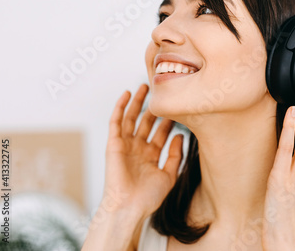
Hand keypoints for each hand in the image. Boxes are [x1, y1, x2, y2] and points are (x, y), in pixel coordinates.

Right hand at [100, 83, 183, 220]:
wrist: (129, 207)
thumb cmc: (148, 197)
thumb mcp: (169, 174)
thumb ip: (176, 154)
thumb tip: (180, 135)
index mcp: (151, 156)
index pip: (161, 133)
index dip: (169, 120)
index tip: (179, 107)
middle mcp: (138, 148)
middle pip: (147, 122)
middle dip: (154, 107)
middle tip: (162, 91)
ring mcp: (126, 145)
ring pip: (132, 118)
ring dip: (138, 102)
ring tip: (146, 86)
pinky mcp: (114, 144)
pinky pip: (116, 121)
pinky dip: (120, 107)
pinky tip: (127, 94)